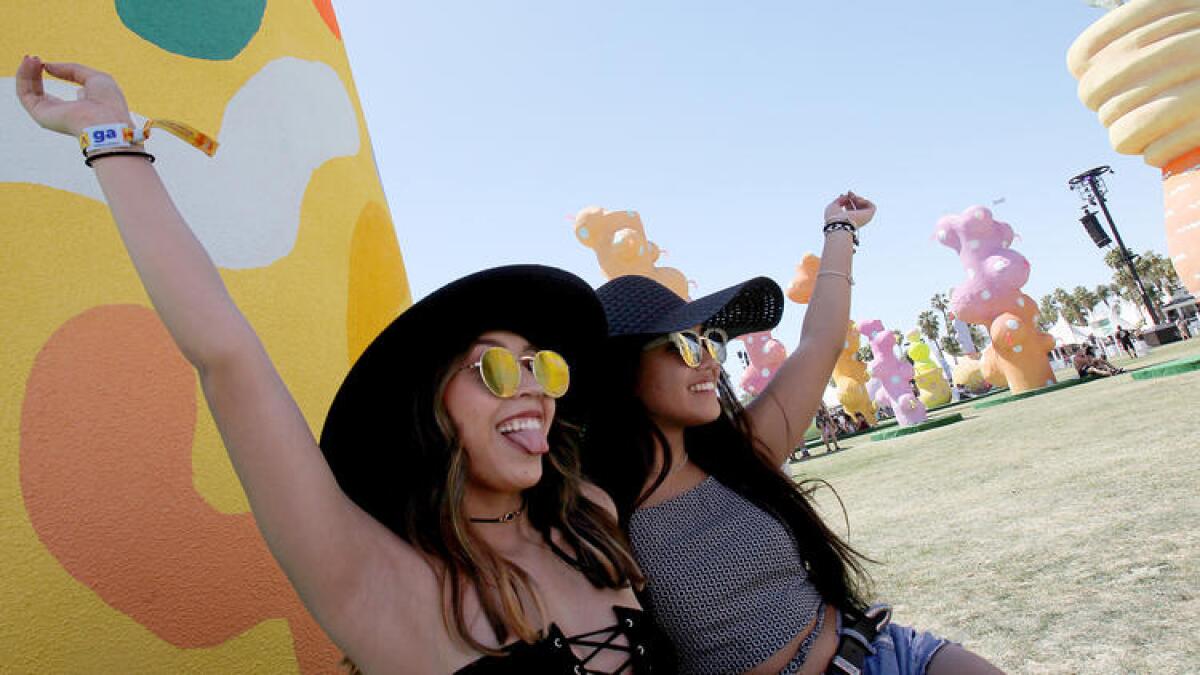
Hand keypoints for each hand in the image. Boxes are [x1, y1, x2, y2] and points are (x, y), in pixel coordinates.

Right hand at [15, 56, 132, 136]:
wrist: (107, 121)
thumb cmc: (107, 103)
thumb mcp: (94, 78)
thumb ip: (72, 70)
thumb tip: (48, 66)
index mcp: (76, 110)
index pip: (57, 94)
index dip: (52, 75)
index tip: (47, 63)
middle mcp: (60, 114)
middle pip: (39, 92)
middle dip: (34, 73)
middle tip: (35, 57)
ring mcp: (49, 115)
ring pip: (29, 91)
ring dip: (27, 72)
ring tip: (31, 57)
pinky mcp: (40, 114)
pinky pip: (24, 93)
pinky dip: (24, 76)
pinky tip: (29, 63)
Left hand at [824, 191, 875, 228]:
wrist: (839, 223)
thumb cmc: (834, 217)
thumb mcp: (833, 206)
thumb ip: (841, 200)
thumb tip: (848, 196)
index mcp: (847, 220)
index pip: (850, 209)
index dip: (846, 200)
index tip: (841, 194)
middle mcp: (856, 220)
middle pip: (858, 206)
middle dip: (853, 197)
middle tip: (849, 192)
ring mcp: (863, 219)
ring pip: (864, 206)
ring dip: (858, 198)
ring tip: (852, 198)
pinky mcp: (869, 216)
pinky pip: (872, 206)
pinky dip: (865, 201)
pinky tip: (857, 201)